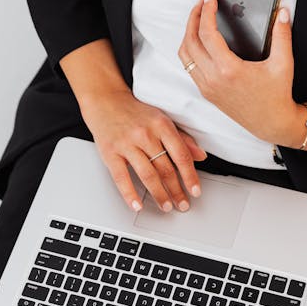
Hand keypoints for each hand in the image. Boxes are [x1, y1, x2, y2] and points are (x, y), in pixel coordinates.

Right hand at [78, 88, 206, 212]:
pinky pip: (121, 178)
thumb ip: (182, 138)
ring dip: (159, 194)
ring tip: (166, 205)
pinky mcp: (110, 153)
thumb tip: (200, 156)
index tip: (195, 190)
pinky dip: (130, 194)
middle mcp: (145, 134)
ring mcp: (127, 144)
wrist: (106, 100)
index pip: (181, 155)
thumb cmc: (135, 111)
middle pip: (165, 168)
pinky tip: (137, 205)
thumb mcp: (161, 119)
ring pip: (147, 175)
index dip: (190, 176)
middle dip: (176, 190)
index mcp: (161, 125)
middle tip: (183, 204)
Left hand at [178, 0, 299, 140]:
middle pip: (190, 41)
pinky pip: (189, 67)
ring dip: (188, 34)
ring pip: (185, 55)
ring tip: (198, 20)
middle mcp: (213, 79)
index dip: (206, 12)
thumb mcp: (283, 63)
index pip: (207, 33)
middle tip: (201, 4)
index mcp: (229, 69)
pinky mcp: (207, 93)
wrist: (272, 123)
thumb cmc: (277, 96)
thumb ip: (282, 35)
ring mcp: (207, 87)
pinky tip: (200, 41)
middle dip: (193, 18)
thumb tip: (283, 14)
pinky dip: (190, 50)